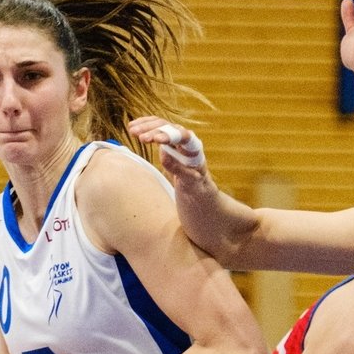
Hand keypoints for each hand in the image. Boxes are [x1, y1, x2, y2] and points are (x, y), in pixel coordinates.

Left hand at [127, 115, 235, 253]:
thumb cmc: (200, 206)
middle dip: (153, 126)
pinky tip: (163, 156)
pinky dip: (177, 164)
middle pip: (175, 130)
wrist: (222, 228)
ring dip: (166, 137)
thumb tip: (162, 154)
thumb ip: (174, 166)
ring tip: (148, 138)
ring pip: (186, 143)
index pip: (168, 129)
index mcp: (187, 156)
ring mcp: (199, 172)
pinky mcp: (203, 189)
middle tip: (134, 130)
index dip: (150, 124)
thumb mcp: (182, 181)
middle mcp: (194, 159)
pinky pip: (190, 172)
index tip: (132, 127)